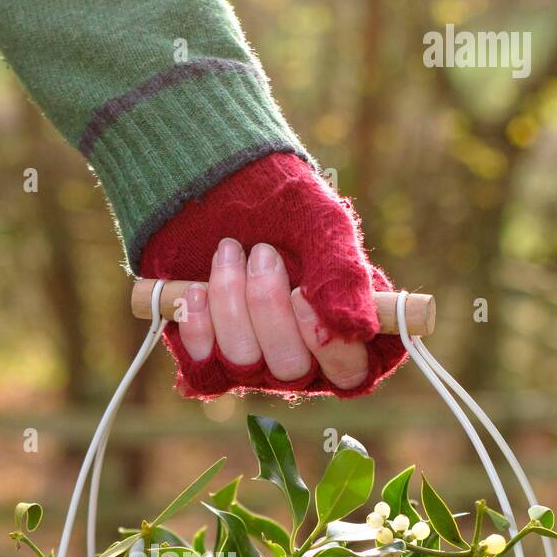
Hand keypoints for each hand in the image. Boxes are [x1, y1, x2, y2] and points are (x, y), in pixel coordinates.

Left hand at [139, 152, 406, 399]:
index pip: (349, 373)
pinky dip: (200, 328)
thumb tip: (360, 329)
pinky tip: (196, 291)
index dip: (329, 347)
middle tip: (264, 252)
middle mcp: (301, 359)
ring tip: (229, 251)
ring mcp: (254, 363)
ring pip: (244, 363)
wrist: (222, 184)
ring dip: (232, 304)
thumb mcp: (324, 227)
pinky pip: (204, 368)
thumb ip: (344, 276)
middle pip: (290, 369)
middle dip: (269, 309)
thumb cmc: (286, 206)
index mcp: (343, 333)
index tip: (303, 296)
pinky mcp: (211, 359)